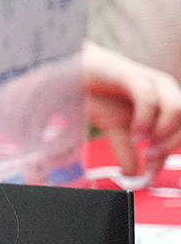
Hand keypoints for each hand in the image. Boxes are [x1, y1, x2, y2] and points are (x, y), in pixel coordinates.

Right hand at [82, 42, 180, 175]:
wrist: (73, 70)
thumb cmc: (97, 92)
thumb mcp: (115, 128)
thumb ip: (127, 148)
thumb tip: (132, 172)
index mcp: (166, 104)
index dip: (168, 151)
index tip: (149, 169)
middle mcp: (165, 91)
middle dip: (170, 143)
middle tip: (148, 156)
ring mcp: (152, 82)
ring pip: (177, 109)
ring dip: (162, 132)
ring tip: (141, 142)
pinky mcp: (134, 75)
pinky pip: (149, 99)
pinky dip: (144, 119)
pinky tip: (133, 131)